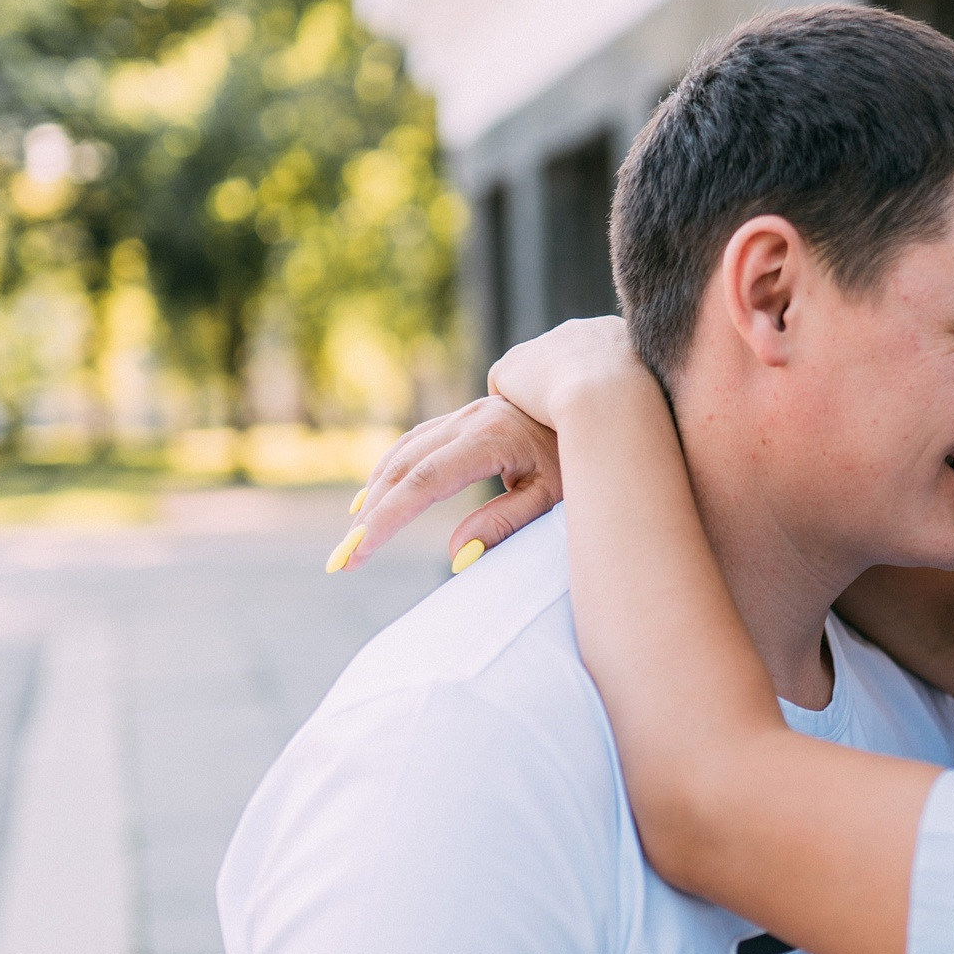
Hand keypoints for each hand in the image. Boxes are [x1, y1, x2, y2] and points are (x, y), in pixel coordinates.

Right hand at [328, 317, 654, 574]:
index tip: (356, 555)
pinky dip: (391, 469)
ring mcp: (469, 414)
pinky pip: (417, 441)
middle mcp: (472, 421)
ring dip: (375, 492)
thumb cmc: (589, 453)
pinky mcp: (471, 417)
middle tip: (343, 559)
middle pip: (403, 470)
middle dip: (370, 518)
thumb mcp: (556, 495)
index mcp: (490, 439)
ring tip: (355, 535)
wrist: (610, 394)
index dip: (385, 522)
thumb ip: (506, 525)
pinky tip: (377, 493)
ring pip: (405, 451)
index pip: (422, 485)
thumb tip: (455, 556)